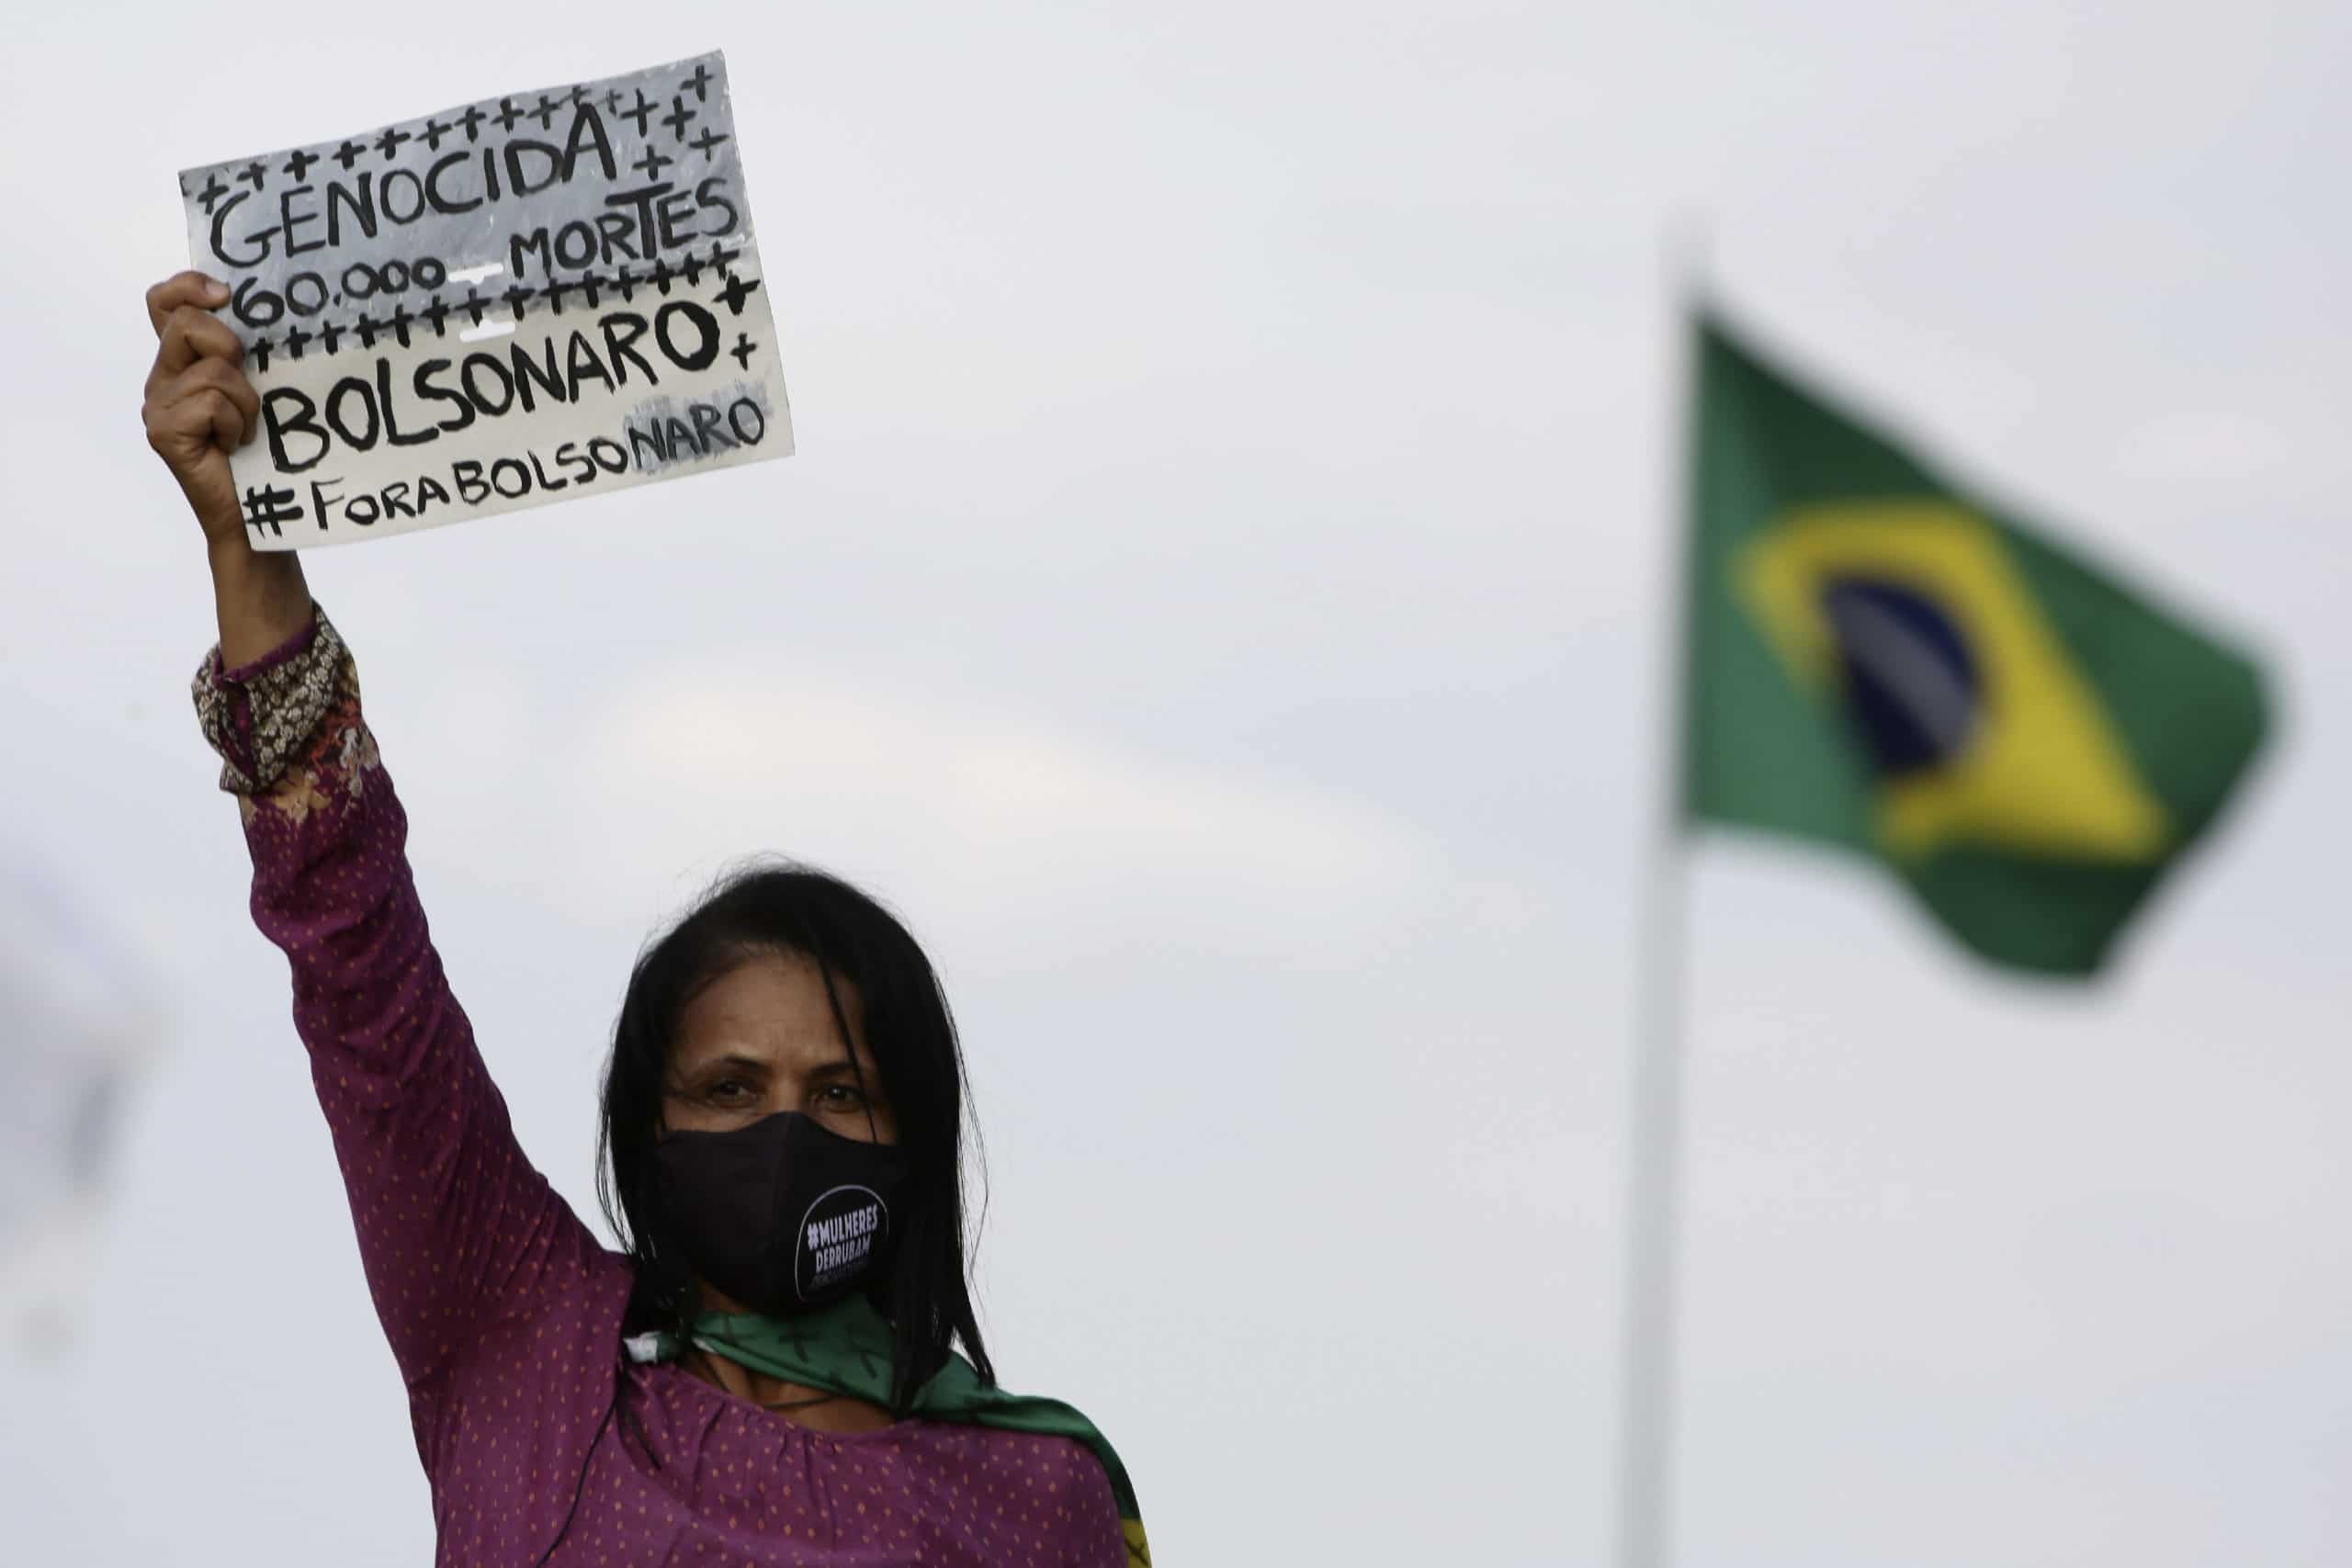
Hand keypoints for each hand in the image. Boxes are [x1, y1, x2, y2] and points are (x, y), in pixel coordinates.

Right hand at [142, 271, 260, 548]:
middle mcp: (163, 377)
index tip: (226, 296)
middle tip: (248, 386)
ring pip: (211, 369)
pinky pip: (210, 403)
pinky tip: (235, 446)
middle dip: (230, 347)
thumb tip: (278, 310)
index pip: (164, 302)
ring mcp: (158, 405)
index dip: (188, 286)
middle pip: (187, 324)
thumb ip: (249, 353)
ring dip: (245, 401)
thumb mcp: (262, 388)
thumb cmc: (267, 449)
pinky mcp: (163, 432)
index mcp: (183, 360)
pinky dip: (236, 424)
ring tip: (246, 431)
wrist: (259, 510)